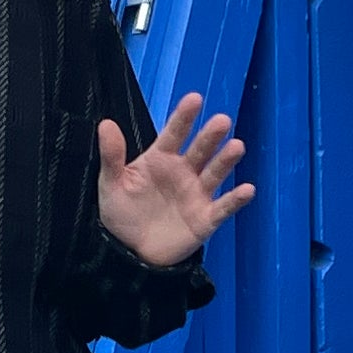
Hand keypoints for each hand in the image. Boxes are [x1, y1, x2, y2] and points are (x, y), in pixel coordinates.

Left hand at [98, 96, 252, 264]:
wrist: (129, 253)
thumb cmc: (121, 214)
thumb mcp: (111, 184)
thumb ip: (112, 156)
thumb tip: (105, 124)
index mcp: (160, 159)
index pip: (174, 134)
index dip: (184, 117)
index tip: (195, 99)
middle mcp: (183, 172)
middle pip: (200, 150)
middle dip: (210, 136)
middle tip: (221, 121)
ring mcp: (196, 194)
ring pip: (215, 173)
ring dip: (226, 160)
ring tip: (237, 146)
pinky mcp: (206, 219)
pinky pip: (223, 208)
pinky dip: (235, 200)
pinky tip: (247, 190)